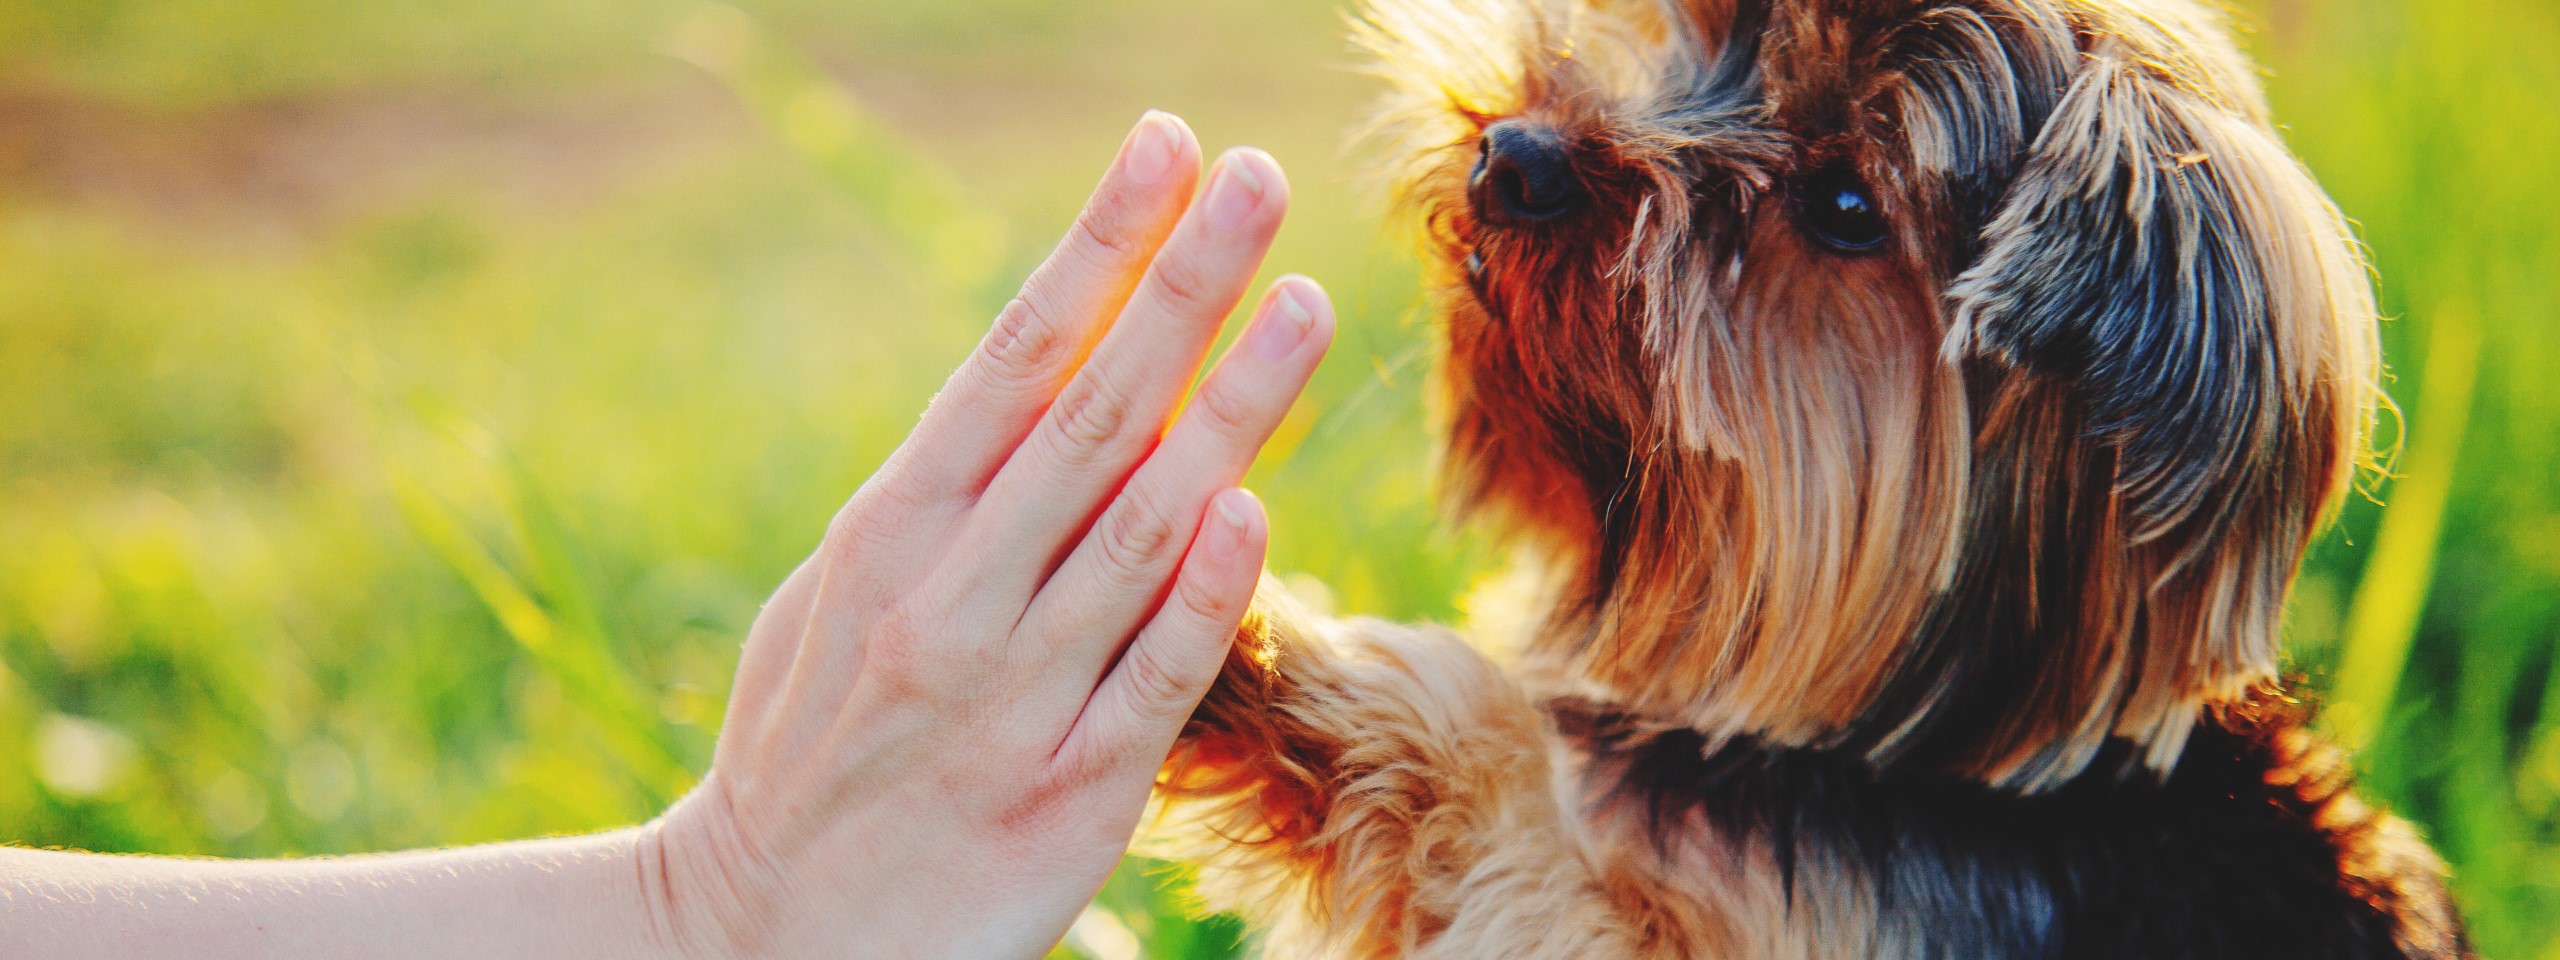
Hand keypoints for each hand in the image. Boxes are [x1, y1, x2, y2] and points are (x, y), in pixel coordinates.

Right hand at [637, 111, 1333, 958]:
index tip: (1164, 152)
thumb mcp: (844, 591)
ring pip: (1138, 528)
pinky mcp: (1066, 792)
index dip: (1096, 248)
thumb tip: (1049, 375)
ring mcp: (1010, 694)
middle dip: (1182, 287)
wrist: (766, 931)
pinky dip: (1200, 592)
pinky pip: (1148, 677)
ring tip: (1302, 304)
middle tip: (1258, 180)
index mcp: (890, 530)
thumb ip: (946, 493)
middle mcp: (948, 597)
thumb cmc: (815, 741)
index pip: (1011, 358)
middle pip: (1089, 415)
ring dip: (1228, 410)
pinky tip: (1251, 505)